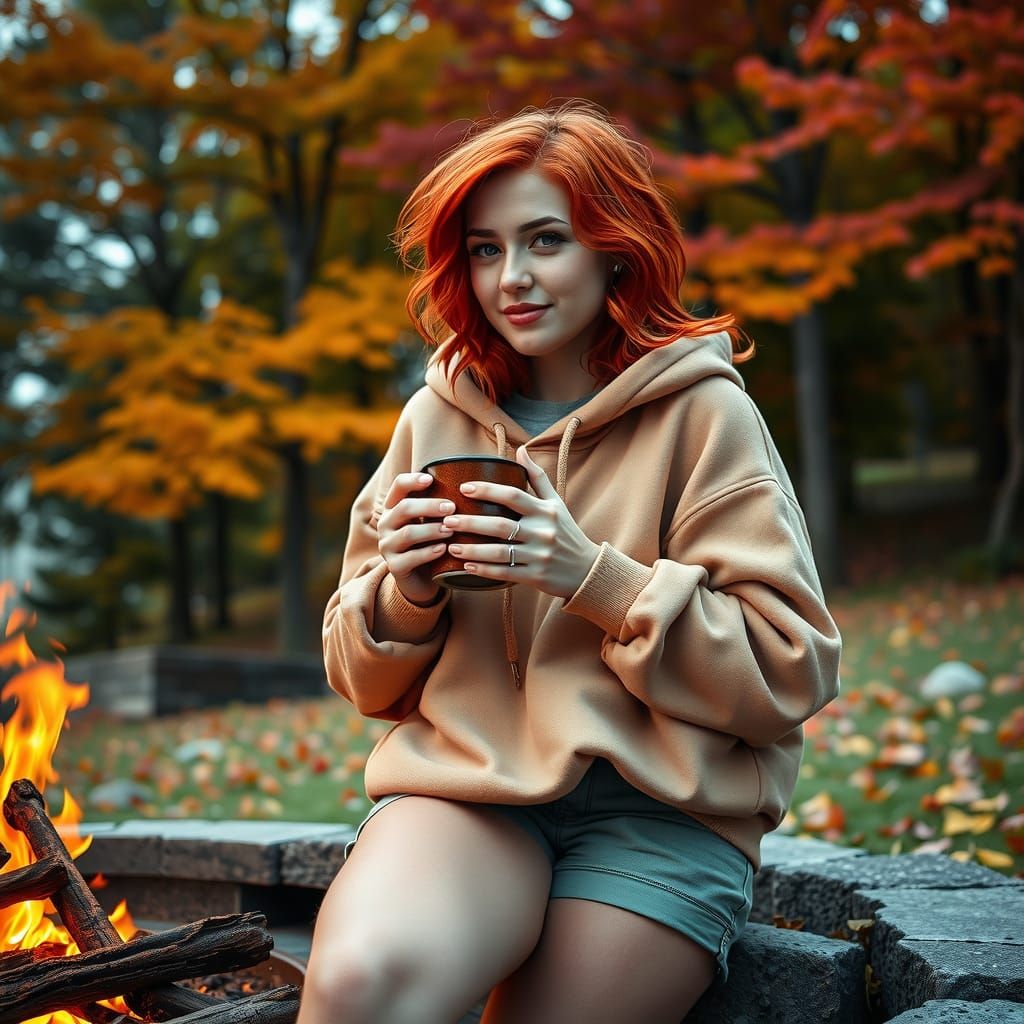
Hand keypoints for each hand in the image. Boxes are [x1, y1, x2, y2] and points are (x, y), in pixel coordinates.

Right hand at [376, 472, 454, 605]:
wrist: (420, 578)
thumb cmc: (429, 542)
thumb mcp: (430, 520)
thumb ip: (439, 504)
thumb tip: (469, 483)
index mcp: (394, 508)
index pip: (398, 486)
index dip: (412, 480)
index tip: (431, 479)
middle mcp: (386, 524)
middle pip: (404, 508)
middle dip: (429, 506)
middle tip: (452, 507)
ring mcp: (387, 546)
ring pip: (408, 533)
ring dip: (432, 530)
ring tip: (450, 529)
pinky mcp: (395, 567)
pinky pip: (411, 558)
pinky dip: (429, 552)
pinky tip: (444, 549)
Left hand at [442, 446, 600, 598]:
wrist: (587, 570)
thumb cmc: (566, 532)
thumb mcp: (556, 504)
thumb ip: (537, 477)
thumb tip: (520, 449)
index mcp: (545, 511)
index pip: (513, 496)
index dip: (487, 490)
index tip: (464, 488)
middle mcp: (542, 532)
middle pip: (500, 525)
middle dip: (471, 522)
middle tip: (447, 519)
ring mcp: (539, 556)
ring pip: (500, 552)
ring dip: (472, 549)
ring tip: (451, 544)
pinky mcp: (535, 576)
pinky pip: (505, 573)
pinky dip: (484, 570)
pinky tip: (466, 565)